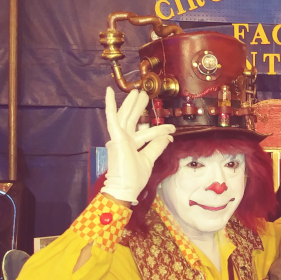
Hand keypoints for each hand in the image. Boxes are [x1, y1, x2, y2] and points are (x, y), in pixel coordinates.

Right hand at [100, 87, 175, 204]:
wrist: (124, 188)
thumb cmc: (134, 177)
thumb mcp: (149, 159)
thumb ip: (156, 147)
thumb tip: (168, 137)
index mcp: (131, 145)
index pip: (145, 133)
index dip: (158, 130)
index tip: (171, 130)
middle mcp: (124, 140)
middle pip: (133, 120)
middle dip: (139, 108)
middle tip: (145, 95)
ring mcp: (118, 138)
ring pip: (126, 116)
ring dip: (131, 103)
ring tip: (137, 91)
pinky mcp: (115, 138)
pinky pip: (111, 118)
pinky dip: (109, 104)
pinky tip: (109, 91)